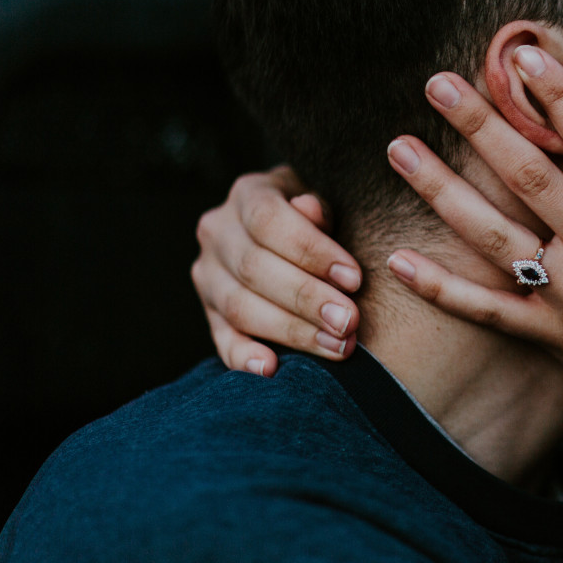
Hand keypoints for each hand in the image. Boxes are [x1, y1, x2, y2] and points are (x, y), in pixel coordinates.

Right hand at [192, 166, 361, 374]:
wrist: (295, 231)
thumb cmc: (321, 215)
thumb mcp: (326, 198)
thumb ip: (319, 208)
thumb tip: (310, 209)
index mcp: (248, 194)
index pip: (269, 221)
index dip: (311, 251)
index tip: (354, 279)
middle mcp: (217, 232)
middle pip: (254, 269)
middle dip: (307, 299)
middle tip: (350, 322)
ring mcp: (208, 275)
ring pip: (240, 308)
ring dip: (292, 332)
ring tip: (338, 346)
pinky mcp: (209, 313)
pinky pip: (222, 339)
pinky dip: (244, 357)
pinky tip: (272, 369)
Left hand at [384, 47, 562, 442]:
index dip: (559, 94)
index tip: (522, 54)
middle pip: (532, 178)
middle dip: (482, 125)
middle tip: (437, 83)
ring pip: (495, 236)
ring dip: (443, 190)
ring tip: (398, 147)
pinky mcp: (552, 337)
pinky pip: (487, 311)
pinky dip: (441, 287)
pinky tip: (397, 258)